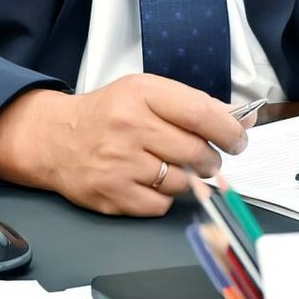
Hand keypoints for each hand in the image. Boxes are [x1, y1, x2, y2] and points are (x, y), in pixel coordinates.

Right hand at [0, 74, 253, 215]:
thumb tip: (244, 117)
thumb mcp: (146, 93)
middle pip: (197, 150)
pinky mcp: (114, 195)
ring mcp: (121, 163)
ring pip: (183, 181)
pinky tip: (152, 181)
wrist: (55, 139)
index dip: (229, 129)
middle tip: (207, 155)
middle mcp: (130, 127)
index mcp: (142, 94)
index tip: (239, 138)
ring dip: (190, 178)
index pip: (201, 113)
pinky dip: (165, 197)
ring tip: (174, 166)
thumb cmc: (107, 113)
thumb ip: (193, 104)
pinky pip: (161, 205)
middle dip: (212, 158)